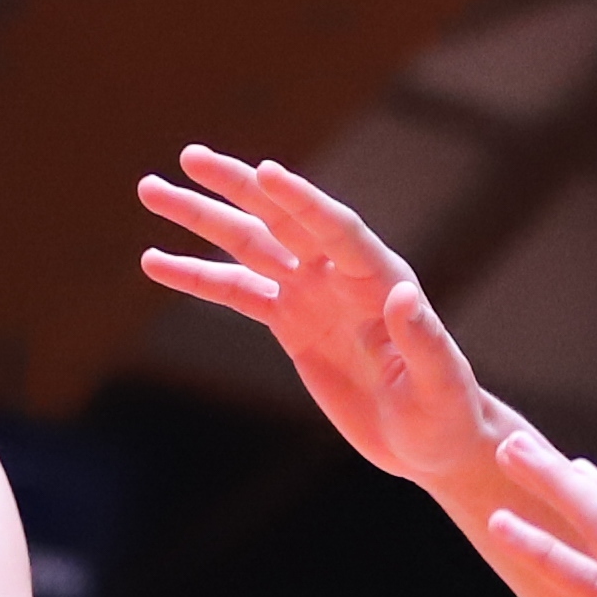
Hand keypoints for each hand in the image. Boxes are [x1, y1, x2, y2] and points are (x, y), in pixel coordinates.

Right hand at [134, 150, 505, 494]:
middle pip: (281, 218)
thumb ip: (423, 340)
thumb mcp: (440, 386)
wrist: (429, 440)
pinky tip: (155, 262)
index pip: (335, 229)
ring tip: (151, 189)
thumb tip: (402, 295)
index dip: (301, 201)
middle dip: (235, 187)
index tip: (265, 172)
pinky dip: (196, 277)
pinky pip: (236, 292)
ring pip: (248, 244)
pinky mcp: (291, 322)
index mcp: (379, 279)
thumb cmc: (445, 413)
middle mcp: (340, 274)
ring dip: (201, 218)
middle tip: (189, 157)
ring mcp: (311, 294)